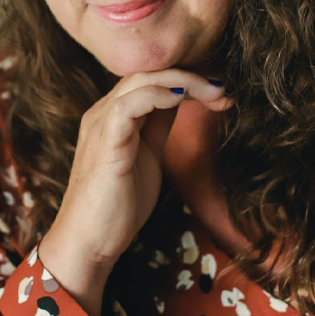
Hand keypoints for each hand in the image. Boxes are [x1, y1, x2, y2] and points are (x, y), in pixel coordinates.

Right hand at [38, 70, 233, 315]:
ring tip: (214, 92)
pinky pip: (130, 104)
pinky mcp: (105, 141)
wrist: (89, 242)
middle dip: (190, 76)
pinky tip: (184, 100)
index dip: (185, 79)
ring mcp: (100, 124)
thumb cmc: (117, 206)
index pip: (148, 79)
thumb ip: (157, 126)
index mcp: (111, 115)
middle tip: (224, 89)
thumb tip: (180, 100)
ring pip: (139, 80)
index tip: (219, 91)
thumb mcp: (147, 156)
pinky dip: (159, 95)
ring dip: (183, 82)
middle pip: (146, 73)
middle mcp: (102, 112)